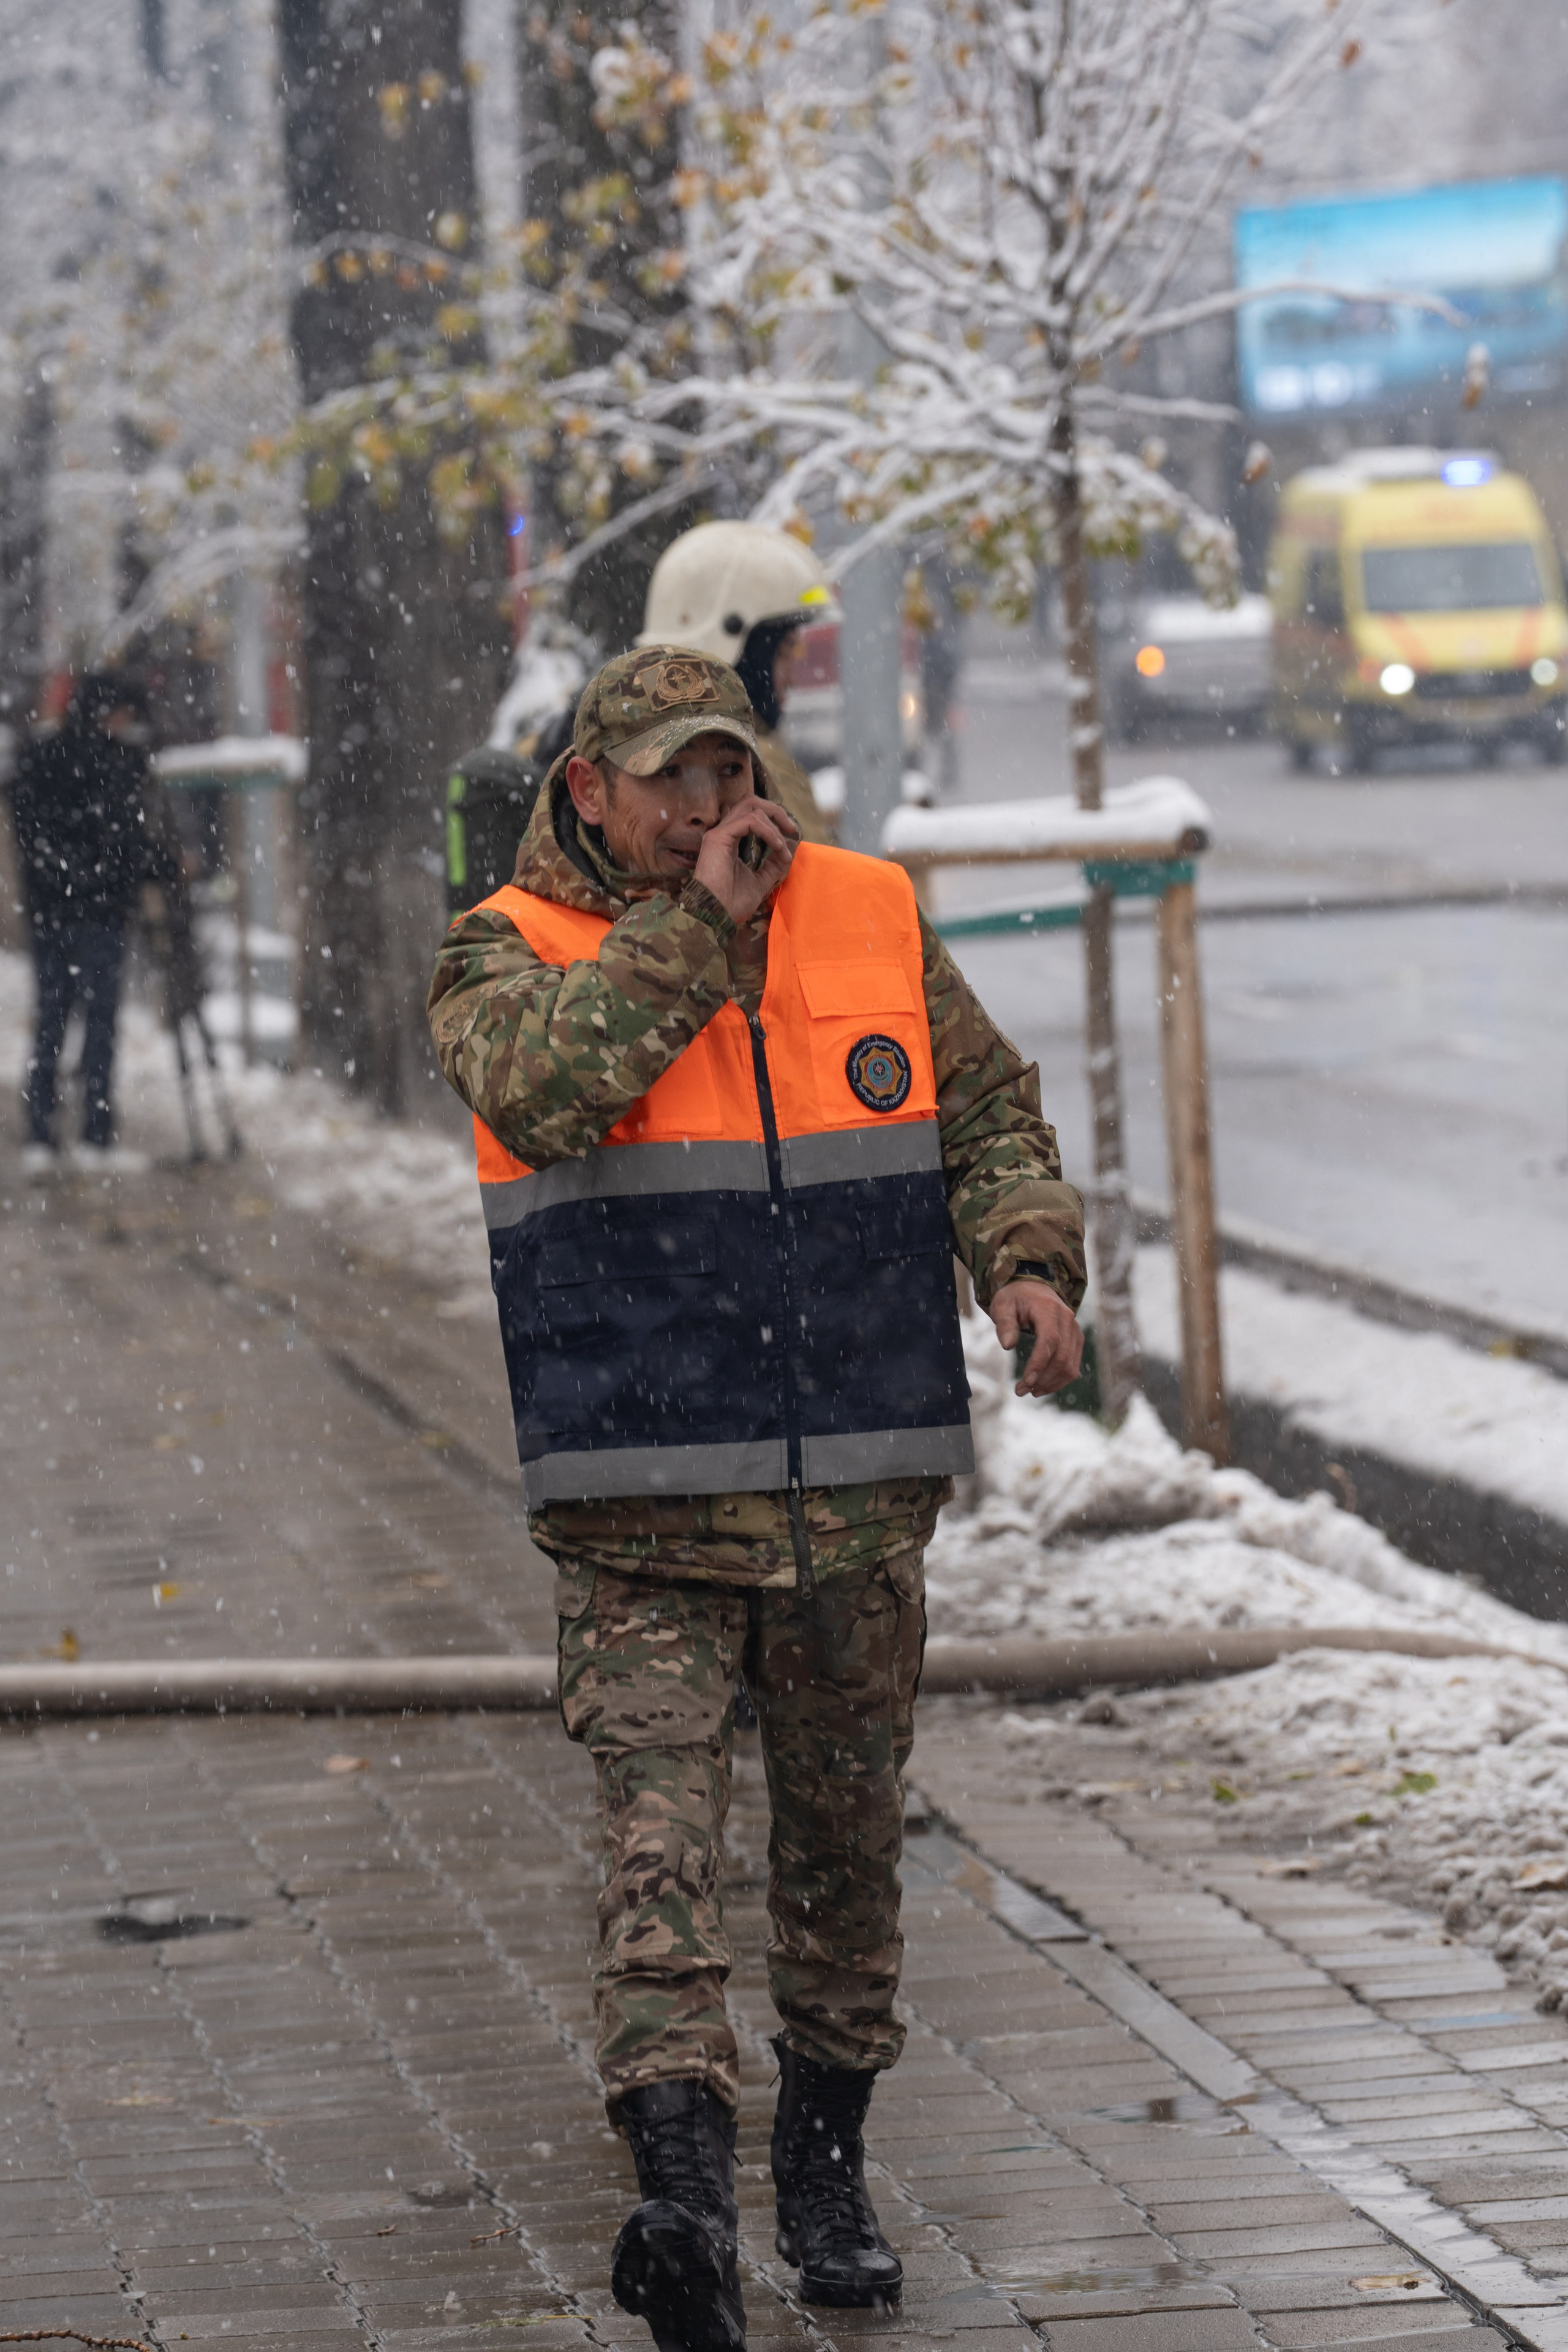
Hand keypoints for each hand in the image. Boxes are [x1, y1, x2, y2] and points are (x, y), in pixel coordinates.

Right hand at [691, 794, 798, 922]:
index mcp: (730, 840)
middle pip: (751, 802)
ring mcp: (719, 833)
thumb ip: (772, 866)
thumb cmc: (731, 903)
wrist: (714, 915)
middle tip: (792, 829)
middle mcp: (723, 832)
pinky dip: (769, 832)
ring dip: (775, 825)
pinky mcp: (719, 837)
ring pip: (751, 807)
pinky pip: (750, 822)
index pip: (752, 815)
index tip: (792, 837)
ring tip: (783, 847)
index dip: (774, 820)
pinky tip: (777, 847)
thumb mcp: (760, 882)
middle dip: (776, 811)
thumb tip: (789, 851)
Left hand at [989, 1280, 1083, 1397]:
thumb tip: (1008, 1345)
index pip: (1050, 1340)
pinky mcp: (1076, 1341)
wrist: (1033, 1289)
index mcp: (1049, 1309)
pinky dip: (1059, 1380)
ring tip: (1029, 1391)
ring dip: (1051, 1383)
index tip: (1026, 1382)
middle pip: (1061, 1357)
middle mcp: (1068, 1320)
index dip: (1040, 1363)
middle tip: (1020, 1391)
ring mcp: (1075, 1331)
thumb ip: (1005, 1324)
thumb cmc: (1015, 1298)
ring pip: (1070, 1365)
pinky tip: (1042, 1386)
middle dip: (1042, 1379)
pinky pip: (1073, 1366)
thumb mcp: (1002, 1306)